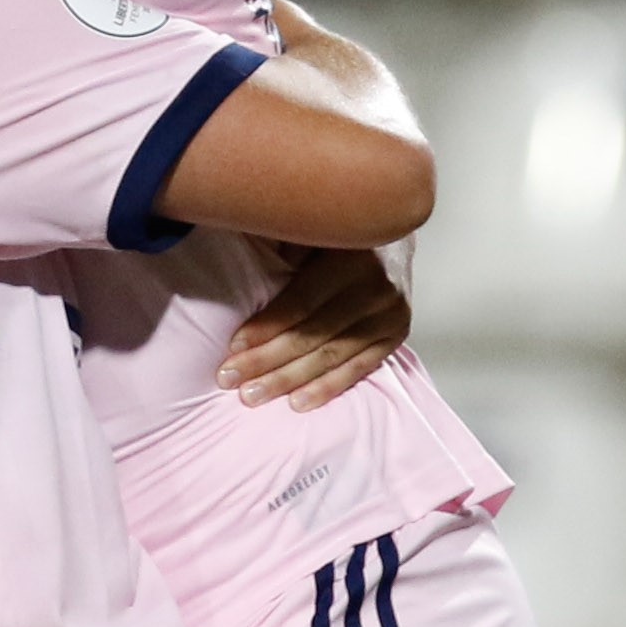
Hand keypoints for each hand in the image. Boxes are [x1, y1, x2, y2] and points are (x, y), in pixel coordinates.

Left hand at [219, 243, 410, 410]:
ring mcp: (390, 315)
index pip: (302, 301)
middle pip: (313, 334)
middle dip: (267, 359)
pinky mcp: (396, 335)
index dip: (267, 326)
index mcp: (353, 255)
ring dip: (288, 379)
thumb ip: (286, 245)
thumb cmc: (337, 227)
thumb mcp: (313, 225)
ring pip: (331, 356)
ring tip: (252, 395)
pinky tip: (297, 403)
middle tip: (230, 378)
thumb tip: (241, 269)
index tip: (233, 345)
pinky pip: (358, 368)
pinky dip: (327, 388)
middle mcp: (377, 288)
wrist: (393, 224)